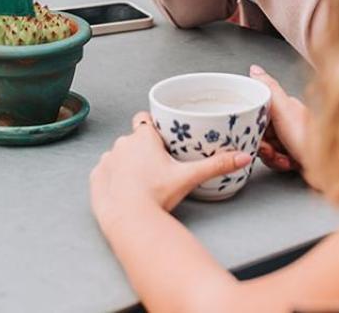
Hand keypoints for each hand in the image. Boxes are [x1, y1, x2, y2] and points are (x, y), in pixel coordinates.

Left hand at [90, 112, 251, 221]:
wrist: (129, 218)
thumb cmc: (156, 195)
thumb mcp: (189, 177)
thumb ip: (216, 164)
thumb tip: (242, 156)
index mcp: (143, 137)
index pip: (145, 119)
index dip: (152, 127)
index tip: (161, 139)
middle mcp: (122, 143)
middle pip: (133, 139)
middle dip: (143, 149)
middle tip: (158, 166)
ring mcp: (106, 160)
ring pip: (118, 154)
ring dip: (127, 162)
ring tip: (141, 180)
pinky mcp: (96, 177)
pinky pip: (105, 170)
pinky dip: (112, 177)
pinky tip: (124, 188)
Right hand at [250, 65, 313, 181]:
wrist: (327, 165)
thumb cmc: (309, 138)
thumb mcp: (283, 109)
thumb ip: (268, 88)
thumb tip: (255, 69)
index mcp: (286, 107)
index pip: (258, 112)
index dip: (252, 124)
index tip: (254, 132)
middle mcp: (289, 121)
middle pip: (261, 132)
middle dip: (263, 145)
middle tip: (271, 149)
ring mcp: (292, 138)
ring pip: (267, 148)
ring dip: (272, 156)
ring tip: (282, 156)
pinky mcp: (294, 155)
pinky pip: (277, 159)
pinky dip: (280, 163)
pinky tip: (289, 162)